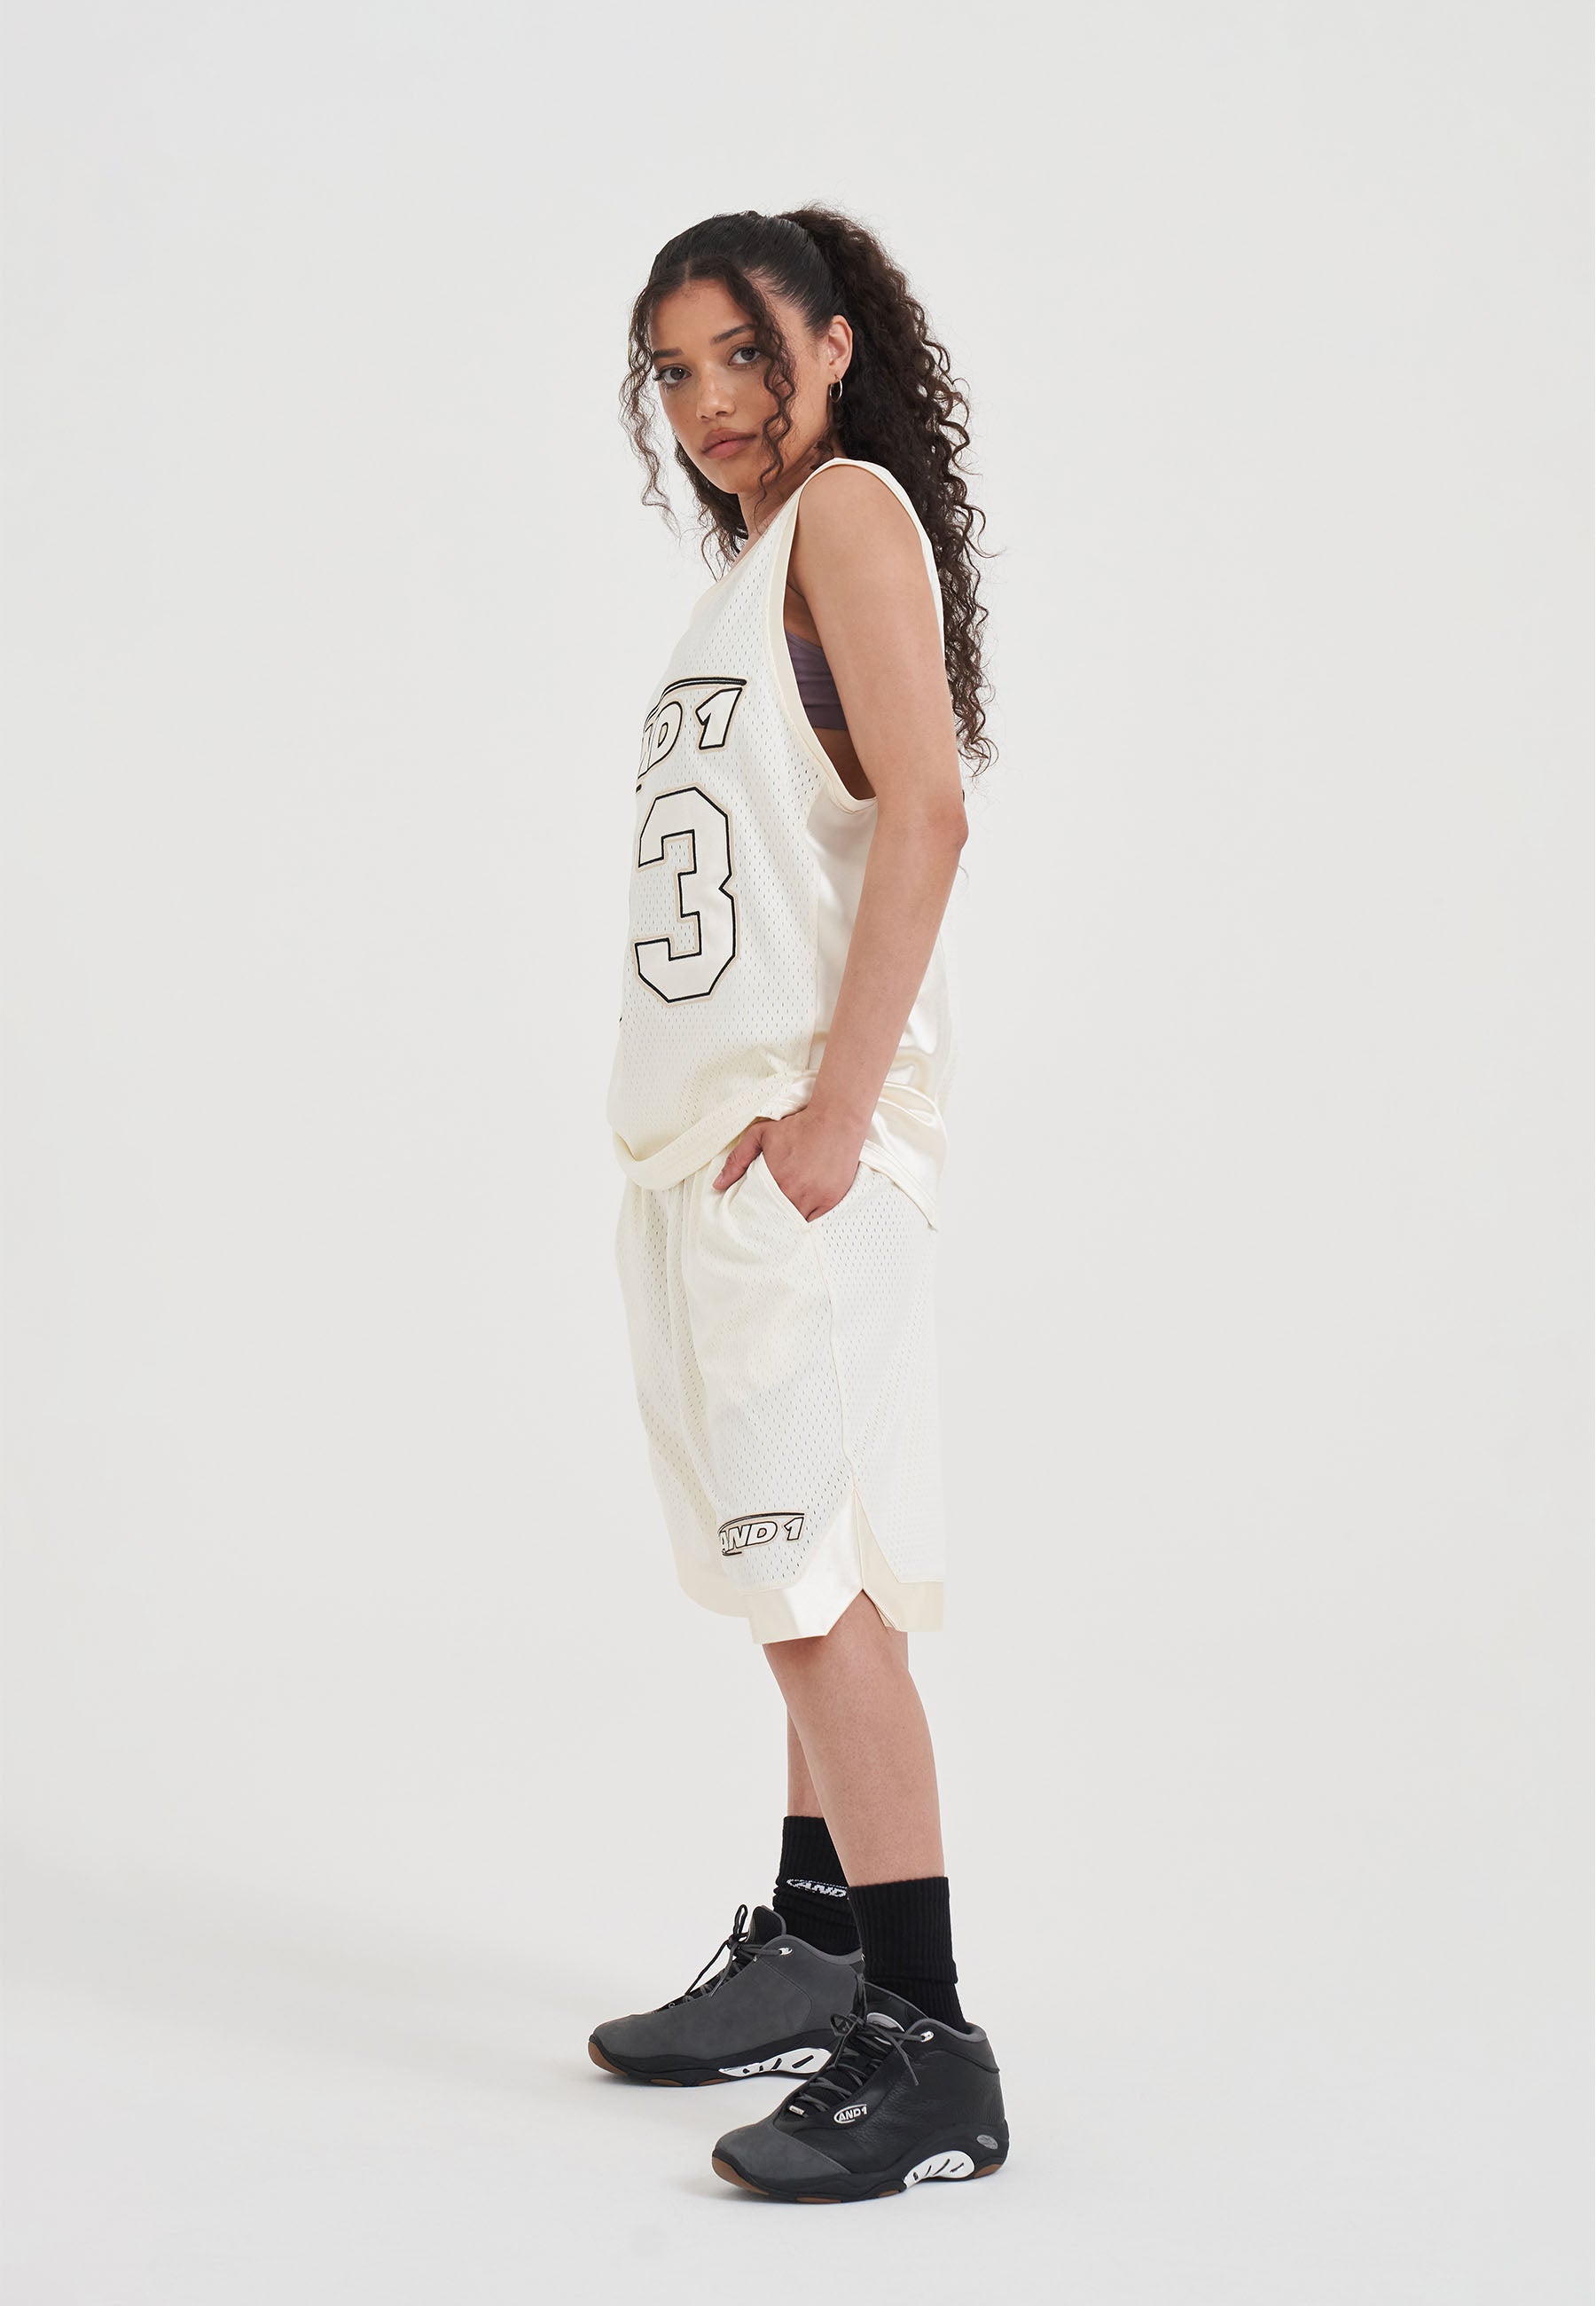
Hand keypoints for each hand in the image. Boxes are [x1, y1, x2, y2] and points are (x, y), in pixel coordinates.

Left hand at [713, 1107, 863, 1221]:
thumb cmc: (798, 1126)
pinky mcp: (831, 1199)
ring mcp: (815, 1198)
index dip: (753, 1215)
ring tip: (780, 1220)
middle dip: (769, 1221)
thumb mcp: (761, 1135)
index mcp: (774, 1179)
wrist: (835, 1120)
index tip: (749, 1218)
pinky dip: (806, 1219)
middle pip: (776, 1219)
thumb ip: (738, 1159)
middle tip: (763, 1223)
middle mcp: (794, 1192)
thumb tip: (718, 1184)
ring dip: (787, 1221)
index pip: (757, 1209)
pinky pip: (814, 1220)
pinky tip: (800, 1214)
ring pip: (795, 1222)